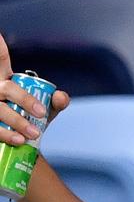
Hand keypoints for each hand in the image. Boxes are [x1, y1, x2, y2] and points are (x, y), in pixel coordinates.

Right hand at [0, 33, 70, 147]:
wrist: (20, 143)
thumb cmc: (32, 119)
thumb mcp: (47, 109)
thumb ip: (57, 101)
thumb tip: (60, 96)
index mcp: (5, 79)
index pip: (0, 58)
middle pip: (6, 89)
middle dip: (23, 99)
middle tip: (41, 112)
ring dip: (17, 121)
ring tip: (34, 134)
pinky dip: (6, 135)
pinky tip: (19, 140)